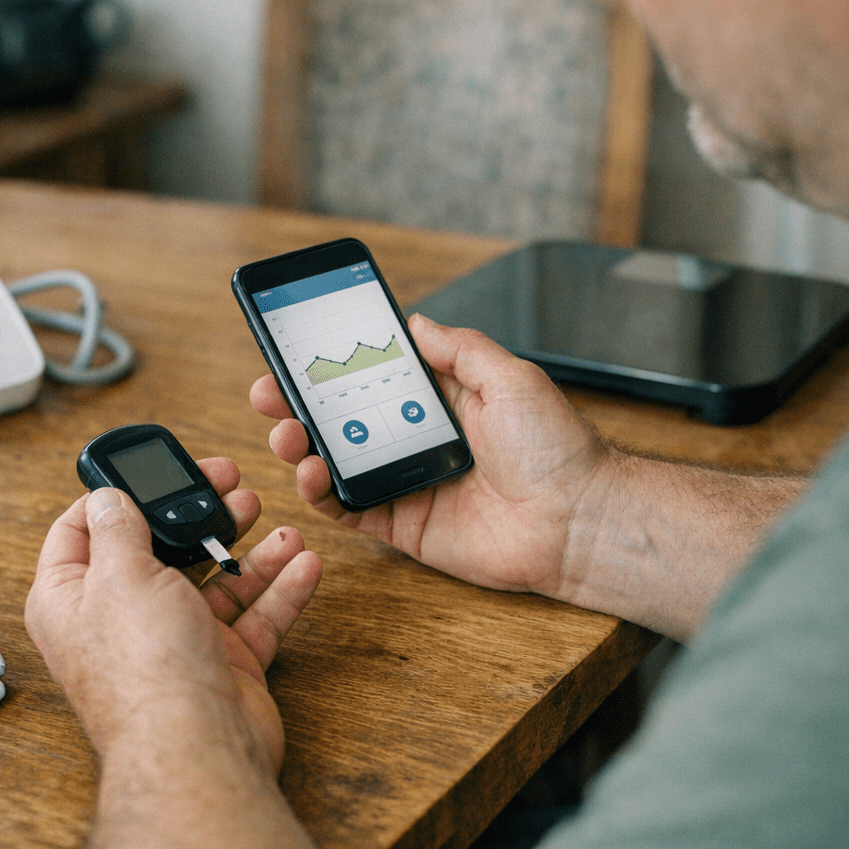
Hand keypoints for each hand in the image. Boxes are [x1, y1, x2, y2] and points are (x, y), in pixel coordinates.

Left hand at [25, 460, 321, 772]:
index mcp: (72, 598)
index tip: (152, 470)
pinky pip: (254, 617)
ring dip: (249, 550)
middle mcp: (120, 620)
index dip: (114, 496)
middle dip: (197, 514)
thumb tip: (107, 497)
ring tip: (276, 524)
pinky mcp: (221, 664)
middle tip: (230, 484)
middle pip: (159, 551)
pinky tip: (303, 563)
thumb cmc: (144, 669)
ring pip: (214, 581)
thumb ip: (119, 528)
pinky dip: (279, 590)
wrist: (196, 748)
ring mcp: (173, 642)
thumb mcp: (120, 574)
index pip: (80, 531)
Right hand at [251, 312, 610, 602]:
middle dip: (301, 403)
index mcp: (443, 399)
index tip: (297, 349)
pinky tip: (312, 474)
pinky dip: (323, 494)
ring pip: (338, 462)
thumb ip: (459, 349)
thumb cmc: (558, 450)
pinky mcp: (406, 526)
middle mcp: (419, 438)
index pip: (375, 374)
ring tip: (288, 433)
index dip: (334, 363)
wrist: (579, 522)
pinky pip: (351, 510)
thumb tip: (414, 322)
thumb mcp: (511, 377)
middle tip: (270, 393)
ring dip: (303, 446)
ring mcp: (409, 482)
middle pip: (344, 418)